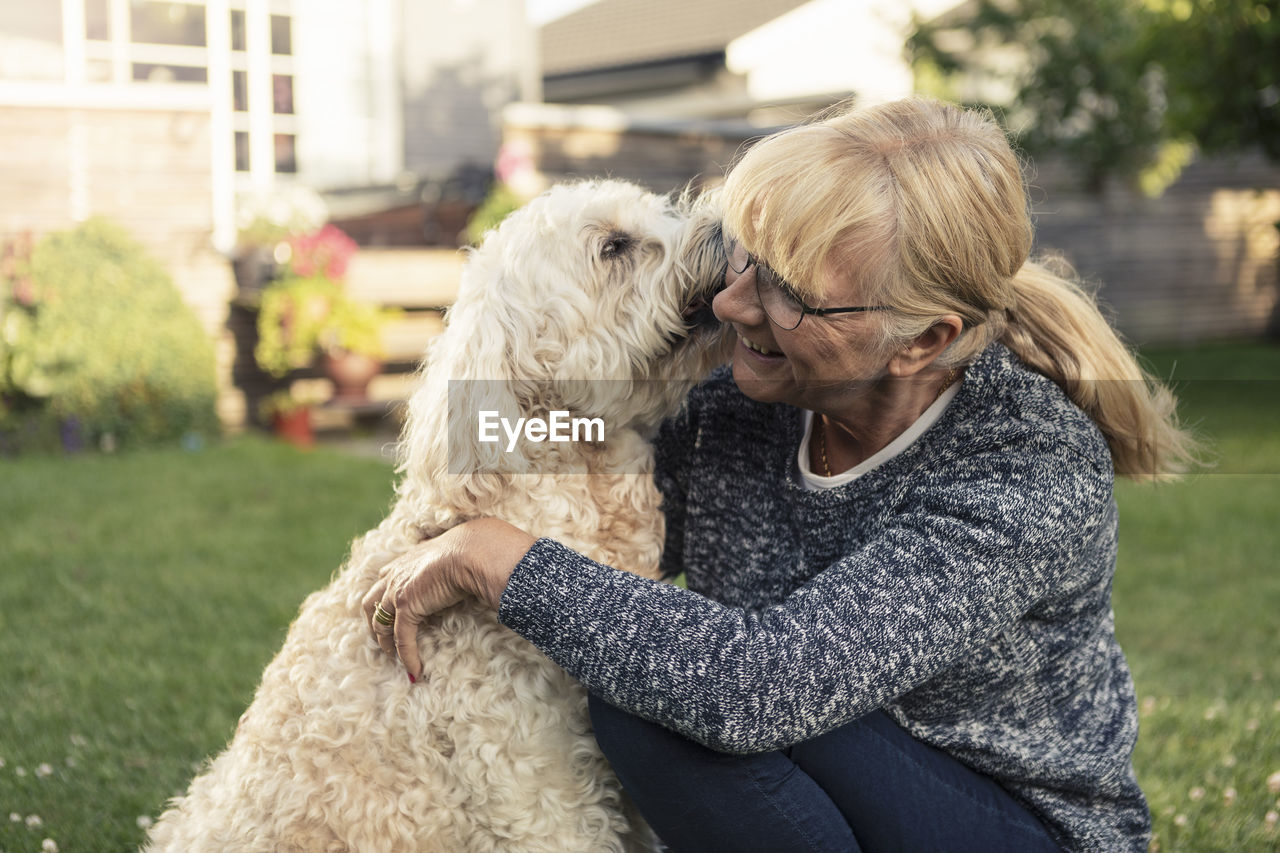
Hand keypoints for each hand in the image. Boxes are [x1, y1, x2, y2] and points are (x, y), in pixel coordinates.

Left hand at [361, 518, 536, 680]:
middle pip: (371, 602)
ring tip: (394, 657)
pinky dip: (407, 657)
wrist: (474, 551)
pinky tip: (415, 671)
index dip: (384, 597)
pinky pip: (402, 640)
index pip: (385, 579)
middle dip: (374, 621)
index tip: (389, 611)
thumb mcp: (454, 546)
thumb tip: (457, 548)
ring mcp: (398, 592)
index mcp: (406, 560)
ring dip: (386, 643)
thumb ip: (447, 550)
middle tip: (383, 638)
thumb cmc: (473, 547)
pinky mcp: (407, 608)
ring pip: (380, 624)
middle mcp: (396, 575)